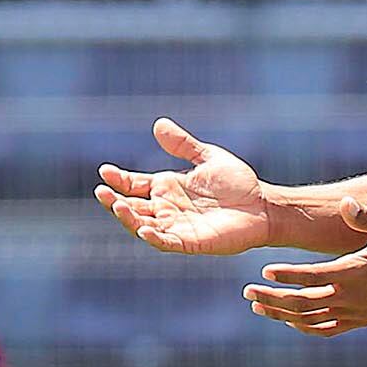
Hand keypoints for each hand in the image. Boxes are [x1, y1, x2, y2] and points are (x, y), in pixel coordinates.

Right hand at [95, 119, 276, 255]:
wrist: (264, 205)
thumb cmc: (239, 183)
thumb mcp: (207, 157)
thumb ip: (183, 145)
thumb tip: (158, 124)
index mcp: (168, 187)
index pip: (134, 185)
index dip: (118, 179)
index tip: (105, 171)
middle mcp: (167, 208)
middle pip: (132, 207)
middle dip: (114, 201)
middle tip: (102, 191)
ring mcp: (177, 226)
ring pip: (143, 225)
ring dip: (128, 218)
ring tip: (117, 206)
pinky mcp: (191, 242)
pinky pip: (167, 242)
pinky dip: (153, 238)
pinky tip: (143, 230)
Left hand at [245, 201, 366, 336]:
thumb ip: (366, 217)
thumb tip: (345, 203)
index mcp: (354, 272)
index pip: (311, 277)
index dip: (286, 276)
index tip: (264, 272)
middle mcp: (351, 297)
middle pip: (302, 303)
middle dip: (272, 299)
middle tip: (247, 293)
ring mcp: (355, 313)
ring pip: (310, 320)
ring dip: (281, 314)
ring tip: (258, 307)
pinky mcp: (361, 321)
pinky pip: (327, 330)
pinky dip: (305, 327)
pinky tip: (289, 321)